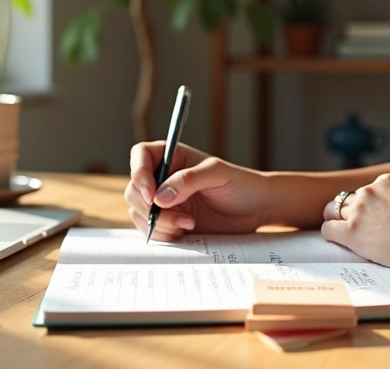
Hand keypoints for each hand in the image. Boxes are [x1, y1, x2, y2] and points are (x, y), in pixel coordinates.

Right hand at [126, 141, 270, 240]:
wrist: (255, 209)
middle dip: (149, 206)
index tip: (151, 194)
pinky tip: (186, 232)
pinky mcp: (169, 222)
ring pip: (139, 212)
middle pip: (134, 188)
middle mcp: (163, 178)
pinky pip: (151, 230)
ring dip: (159, 223)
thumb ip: (188, 180)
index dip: (139, 173)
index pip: (141, 155)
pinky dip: (163, 234)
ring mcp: (164, 202)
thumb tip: (159, 196)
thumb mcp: (218, 174)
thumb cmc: (241, 183)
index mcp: (172, 157)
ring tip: (188, 224)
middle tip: (178, 215)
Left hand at [321, 173, 389, 277]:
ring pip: (332, 211)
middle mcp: (370, 190)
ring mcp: (359, 210)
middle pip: (348, 199)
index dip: (368, 205)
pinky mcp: (350, 230)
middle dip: (352, 212)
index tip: (372, 217)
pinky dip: (331, 234)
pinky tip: (337, 241)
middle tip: (357, 227)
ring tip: (342, 233)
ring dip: (337, 221)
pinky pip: (328, 229)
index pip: (367, 189)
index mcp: (389, 181)